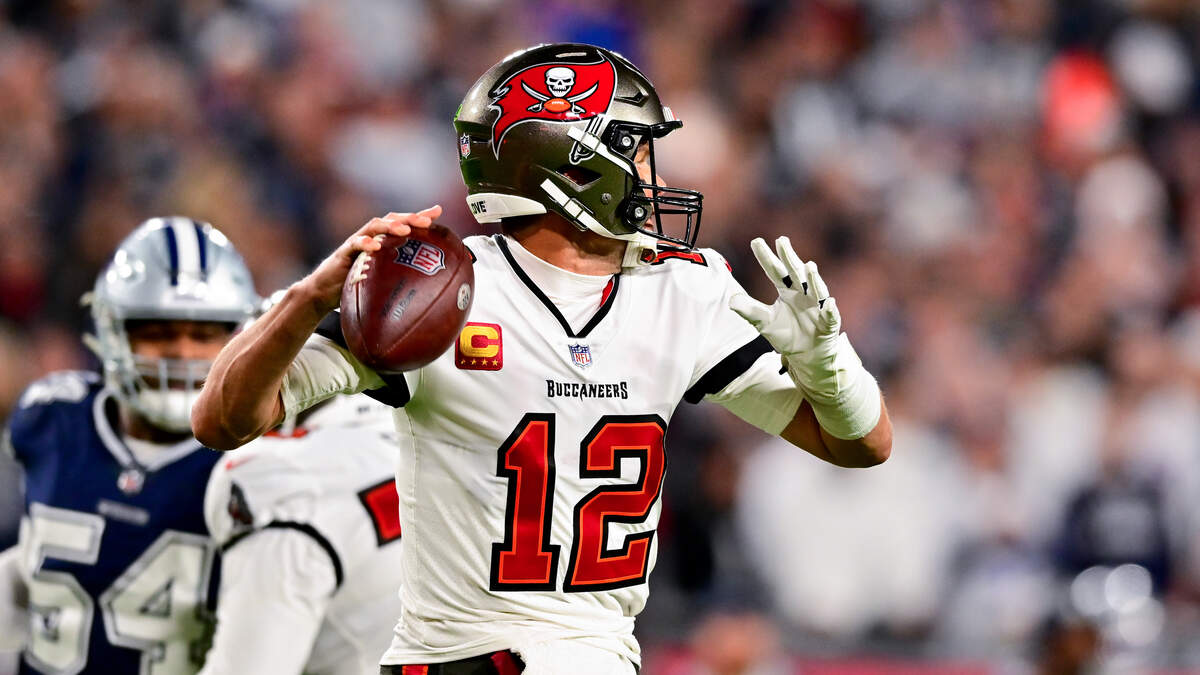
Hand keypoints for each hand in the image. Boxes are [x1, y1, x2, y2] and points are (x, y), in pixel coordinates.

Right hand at [299, 206, 441, 313]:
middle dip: (409, 217)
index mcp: (383, 242)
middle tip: (425, 221)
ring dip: (390, 226)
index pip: (403, 224)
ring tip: (404, 229)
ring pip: (374, 226)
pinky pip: (354, 244)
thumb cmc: (356, 286)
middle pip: (391, 219)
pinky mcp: (343, 252)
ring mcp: (357, 242)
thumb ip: (399, 278)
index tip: (438, 211)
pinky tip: (375, 245)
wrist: (324, 293)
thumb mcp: (382, 281)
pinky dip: (365, 242)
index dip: (419, 216)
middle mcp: (371, 237)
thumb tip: (429, 292)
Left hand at [730, 236, 849, 402]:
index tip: (755, 241)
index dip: (766, 258)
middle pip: (795, 273)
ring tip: (809, 265)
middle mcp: (803, 293)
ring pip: (816, 290)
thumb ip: (750, 310)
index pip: (775, 271)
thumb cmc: (787, 334)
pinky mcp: (828, 323)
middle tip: (781, 241)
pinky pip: (829, 316)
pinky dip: (829, 309)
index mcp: (787, 290)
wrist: (806, 354)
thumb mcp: (764, 323)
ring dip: (813, 279)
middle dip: (789, 257)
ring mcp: (817, 306)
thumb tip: (731, 300)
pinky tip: (828, 302)